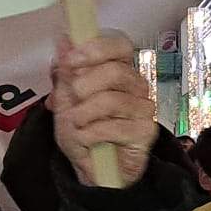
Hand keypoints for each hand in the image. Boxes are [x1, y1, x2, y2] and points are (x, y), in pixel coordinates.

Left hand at [51, 33, 154, 186]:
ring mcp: (144, 108)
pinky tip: (87, 140)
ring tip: (75, 125)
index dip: (97, 48)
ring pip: (112, 100)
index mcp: (119, 71)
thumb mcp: (65, 101)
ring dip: (82, 115)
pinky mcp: (146, 131)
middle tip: (72, 101)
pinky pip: (114, 127)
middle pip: (116, 71)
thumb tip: (64, 39)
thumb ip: (65, 72)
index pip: (120, 45)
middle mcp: (136, 86)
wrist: (93, 170)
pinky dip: (90, 134)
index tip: (71, 60)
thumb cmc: (84, 133)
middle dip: (85, 86)